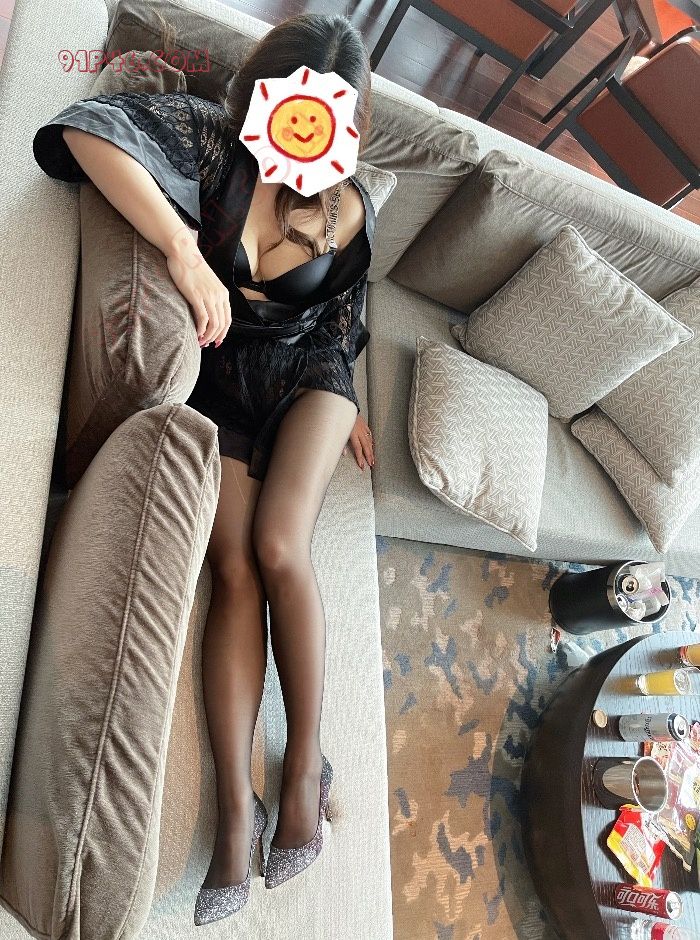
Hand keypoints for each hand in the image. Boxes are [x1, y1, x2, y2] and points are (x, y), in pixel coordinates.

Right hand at [166, 226, 231, 347]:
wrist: (183, 253)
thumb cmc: (191, 268)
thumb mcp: (206, 284)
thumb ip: (210, 297)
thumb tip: (206, 312)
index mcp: (223, 293)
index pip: (228, 319)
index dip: (223, 333)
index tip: (216, 341)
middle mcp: (219, 295)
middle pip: (222, 324)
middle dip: (215, 337)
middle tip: (207, 345)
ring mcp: (209, 296)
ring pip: (214, 324)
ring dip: (208, 336)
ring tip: (201, 342)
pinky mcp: (197, 296)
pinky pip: (203, 318)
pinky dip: (201, 329)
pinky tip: (196, 334)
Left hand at [343, 412, 374, 469]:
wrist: (344, 404)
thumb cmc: (339, 418)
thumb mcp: (338, 431)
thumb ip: (341, 443)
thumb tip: (344, 454)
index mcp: (353, 434)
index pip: (358, 449)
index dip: (360, 458)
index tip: (362, 466)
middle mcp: (359, 431)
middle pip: (366, 446)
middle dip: (369, 456)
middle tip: (371, 465)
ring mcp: (362, 428)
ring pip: (369, 441)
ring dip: (371, 451)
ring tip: (373, 458)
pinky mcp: (364, 424)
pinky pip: (369, 434)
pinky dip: (371, 441)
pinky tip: (372, 445)